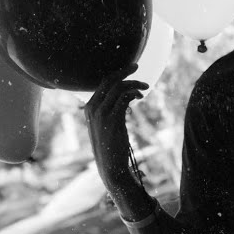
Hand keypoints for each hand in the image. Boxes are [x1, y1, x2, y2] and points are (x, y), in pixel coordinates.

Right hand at [83, 63, 147, 191]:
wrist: (111, 168)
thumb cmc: (111, 147)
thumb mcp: (107, 125)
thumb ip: (111, 110)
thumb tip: (125, 97)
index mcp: (88, 108)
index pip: (102, 84)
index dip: (117, 75)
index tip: (129, 70)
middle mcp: (92, 108)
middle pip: (109, 81)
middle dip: (124, 71)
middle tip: (137, 66)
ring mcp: (101, 113)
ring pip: (118, 87)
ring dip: (133, 84)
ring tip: (145, 87)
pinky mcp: (112, 119)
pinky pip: (124, 97)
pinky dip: (133, 93)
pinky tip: (140, 97)